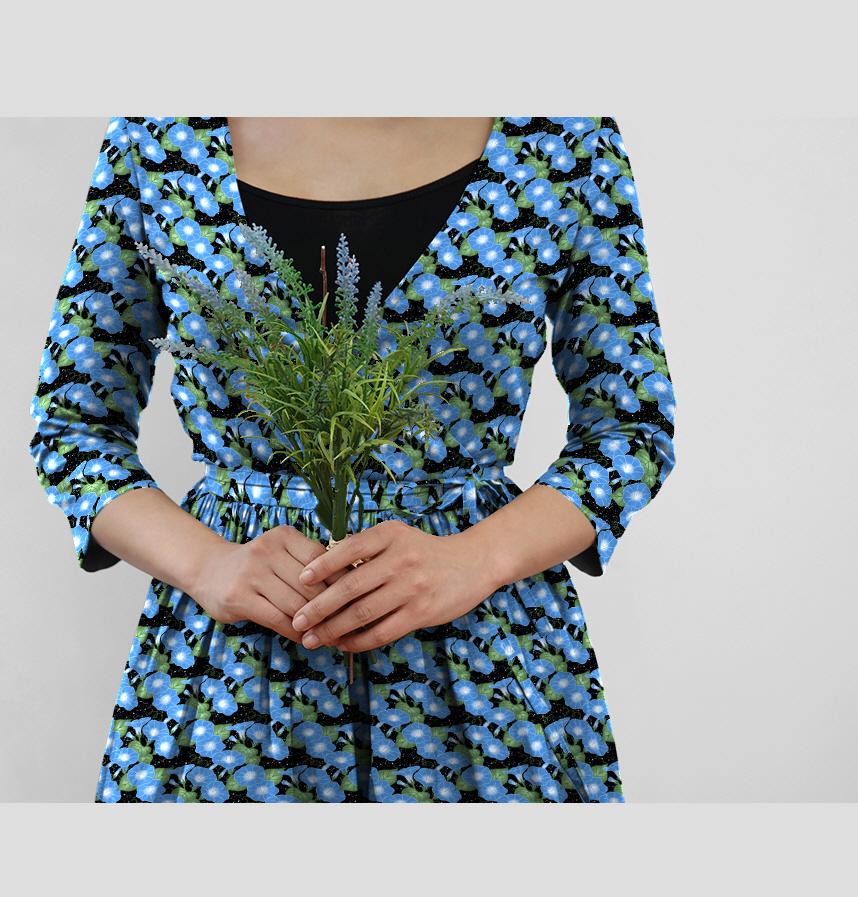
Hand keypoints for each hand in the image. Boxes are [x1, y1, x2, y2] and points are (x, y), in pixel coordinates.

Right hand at [189, 524, 344, 641]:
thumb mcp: (282, 553)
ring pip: (296, 604)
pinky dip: (296, 632)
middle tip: (349, 625)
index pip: (322, 559)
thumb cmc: (258, 565)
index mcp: (284, 536)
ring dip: (316, 624)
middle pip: (311, 585)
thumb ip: (310, 565)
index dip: (341, 582)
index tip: (357, 599)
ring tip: (331, 635)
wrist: (210, 570)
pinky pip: (278, 619)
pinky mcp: (239, 597)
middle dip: (333, 608)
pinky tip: (306, 638)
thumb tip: (353, 585)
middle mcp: (267, 550)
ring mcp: (251, 573)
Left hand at [290, 519, 505, 651]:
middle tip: (298, 620)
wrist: (473, 563)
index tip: (301, 581)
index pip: (347, 550)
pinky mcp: (421, 612)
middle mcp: (399, 559)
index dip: (321, 566)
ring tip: (313, 638)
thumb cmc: (425, 552)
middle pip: (349, 586)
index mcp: (389, 535)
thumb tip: (322, 570)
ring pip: (362, 613)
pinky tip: (344, 644)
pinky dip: (358, 641)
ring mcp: (411, 587)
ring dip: (333, 629)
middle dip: (319, 607)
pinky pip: (382, 631)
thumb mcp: (397, 537)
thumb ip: (367, 550)